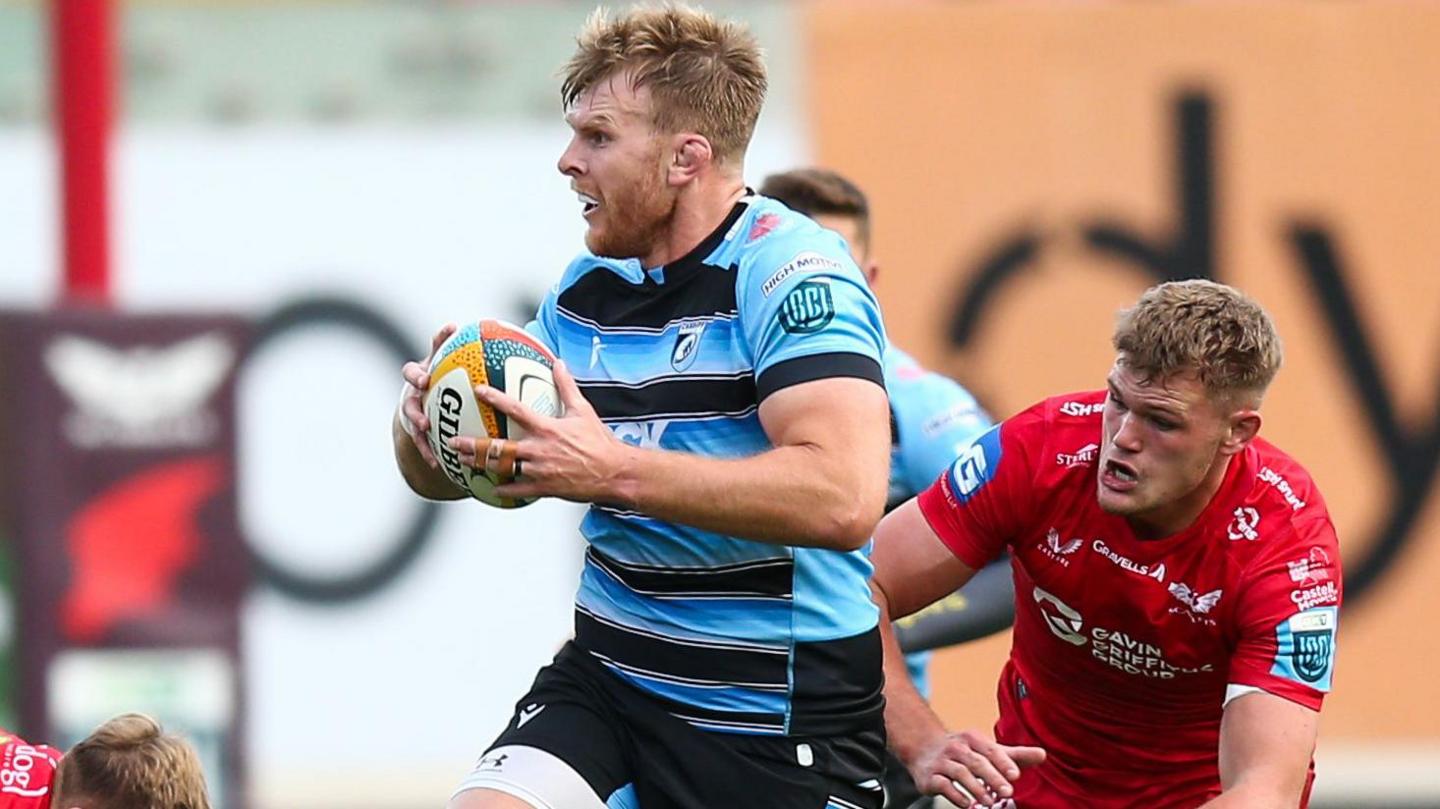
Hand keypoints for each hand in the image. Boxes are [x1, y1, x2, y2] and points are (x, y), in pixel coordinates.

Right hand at [398, 323, 457, 467]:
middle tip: (425, 381)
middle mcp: (416, 387)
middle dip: (417, 378)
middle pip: (412, 376)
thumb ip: (471, 360)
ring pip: (410, 411)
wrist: (424, 409)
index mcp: (428, 370)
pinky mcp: (414, 428)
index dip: (439, 338)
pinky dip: (426, 449)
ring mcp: (413, 406)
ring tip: (425, 425)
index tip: (450, 330)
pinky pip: (419, 440)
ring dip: (416, 417)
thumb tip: (496, 338)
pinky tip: (435, 463)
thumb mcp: (456, 372)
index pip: (430, 351)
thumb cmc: (445, 386)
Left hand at [448, 360, 629, 503]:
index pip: (516, 409)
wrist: (613, 473)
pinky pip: (517, 490)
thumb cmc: (599, 441)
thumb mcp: (583, 410)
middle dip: (472, 444)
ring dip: (480, 465)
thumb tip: (558, 363)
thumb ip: (567, 386)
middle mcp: (538, 449)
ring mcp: (539, 470)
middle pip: (498, 447)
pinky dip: (502, 489)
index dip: (495, 398)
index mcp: (547, 428)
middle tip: (453, 441)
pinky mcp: (543, 487)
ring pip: (502, 469)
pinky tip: (490, 488)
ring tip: (462, 462)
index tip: (478, 390)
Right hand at [909, 729, 1045, 807]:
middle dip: (993, 777)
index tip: (1015, 775)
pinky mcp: (930, 776)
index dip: (1003, 762)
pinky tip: (967, 804)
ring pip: (960, 773)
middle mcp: (956, 747)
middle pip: (976, 762)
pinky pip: (943, 785)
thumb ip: (1014, 755)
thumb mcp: (987, 750)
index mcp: (972, 738)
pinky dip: (956, 795)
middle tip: (1007, 792)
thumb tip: (1042, 754)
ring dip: (976, 788)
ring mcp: (942, 761)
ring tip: (989, 802)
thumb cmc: (964, 752)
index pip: (991, 749)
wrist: (924, 749)